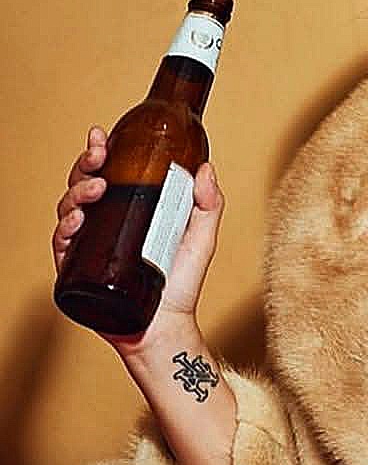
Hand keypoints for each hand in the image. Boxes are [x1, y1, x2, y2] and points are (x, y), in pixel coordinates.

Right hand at [53, 126, 225, 355]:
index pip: (108, 173)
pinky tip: (78, 220)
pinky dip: (66, 229)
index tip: (101, 137)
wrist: (167, 327)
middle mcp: (105, 224)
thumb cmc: (182, 284)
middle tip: (98, 157)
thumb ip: (208, 204)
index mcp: (129, 210)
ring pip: (69, 209)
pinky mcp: (78, 271)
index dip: (99, 153)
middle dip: (85, 165)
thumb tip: (206, 168)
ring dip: (77, 192)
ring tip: (97, 188)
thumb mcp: (202, 239)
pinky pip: (62, 245)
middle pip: (83, 185)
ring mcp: (89, 247)